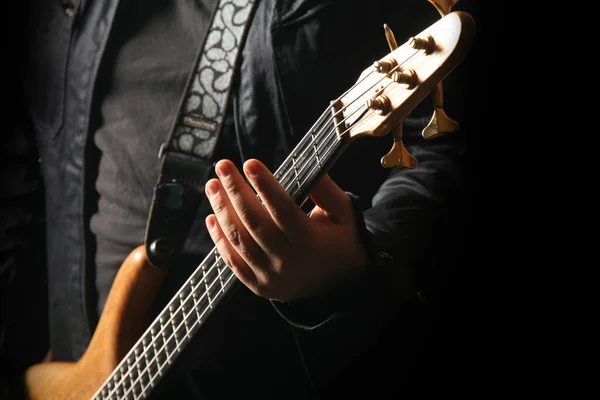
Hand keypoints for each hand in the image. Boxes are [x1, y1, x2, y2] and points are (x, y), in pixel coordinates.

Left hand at [205, 159, 367, 301]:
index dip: (265, 185)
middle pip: (254, 221)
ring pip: (238, 239)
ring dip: (221, 210)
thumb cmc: (342, 243)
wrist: (341, 289)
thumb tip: (307, 167)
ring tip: (212, 185)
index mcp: (310, 242)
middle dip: (235, 190)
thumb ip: (327, 192)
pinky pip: (232, 261)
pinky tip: (212, 217)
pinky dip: (219, 239)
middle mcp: (287, 261)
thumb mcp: (345, 216)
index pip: (283, 210)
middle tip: (222, 166)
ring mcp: (270, 276)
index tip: (250, 163)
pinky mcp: (258, 286)